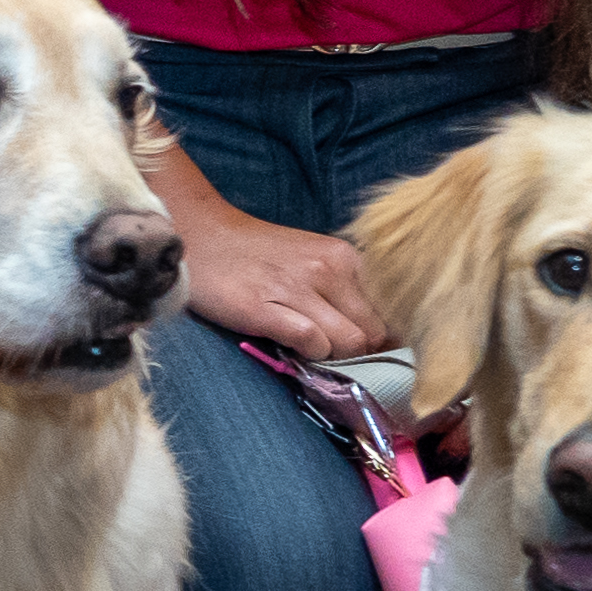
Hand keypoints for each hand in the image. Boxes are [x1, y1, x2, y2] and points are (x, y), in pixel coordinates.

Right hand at [177, 207, 382, 358]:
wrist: (201, 233)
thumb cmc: (259, 253)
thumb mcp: (314, 259)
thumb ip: (347, 290)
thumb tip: (379, 335)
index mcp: (345, 256)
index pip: (390, 311)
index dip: (385, 338)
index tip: (371, 351)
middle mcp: (327, 268)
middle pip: (373, 334)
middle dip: (360, 354)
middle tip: (337, 356)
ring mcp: (295, 287)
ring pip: (347, 343)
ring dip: (333, 357)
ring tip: (311, 349)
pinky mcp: (262, 308)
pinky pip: (310, 343)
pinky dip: (307, 354)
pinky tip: (290, 344)